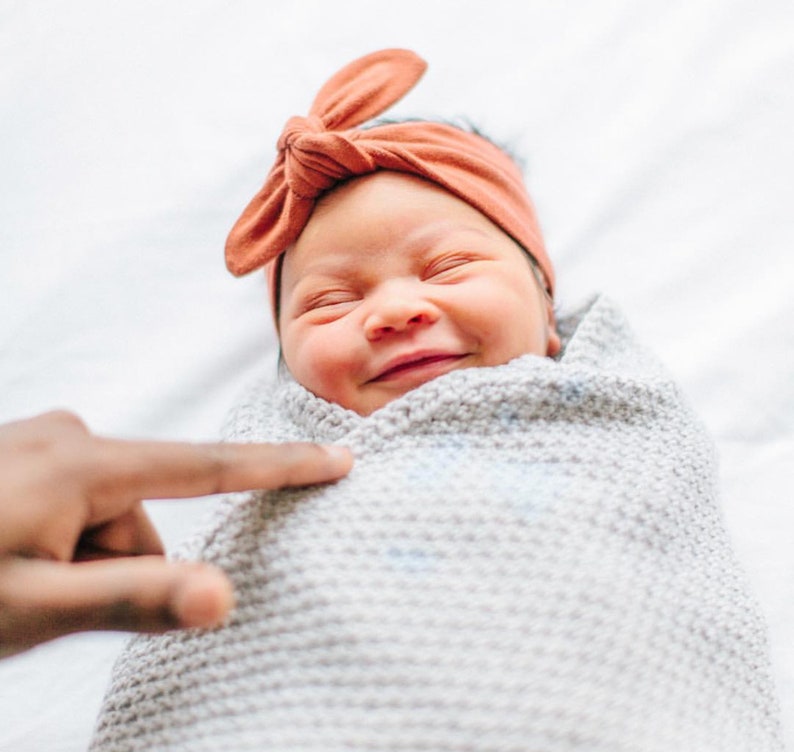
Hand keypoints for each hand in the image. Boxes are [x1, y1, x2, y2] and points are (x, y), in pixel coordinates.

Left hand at [0, 411, 351, 656]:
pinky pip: (70, 504)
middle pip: (141, 517)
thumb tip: (226, 596)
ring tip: (14, 587)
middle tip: (48, 605)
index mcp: (84, 463)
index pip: (209, 469)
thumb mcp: (32, 606)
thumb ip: (134, 598)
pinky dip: (57, 544)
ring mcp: (38, 443)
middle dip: (117, 567)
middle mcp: (67, 437)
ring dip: (80, 562)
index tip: (340, 458)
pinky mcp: (19, 456)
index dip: (280, 468)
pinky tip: (6, 562)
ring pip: (103, 517)